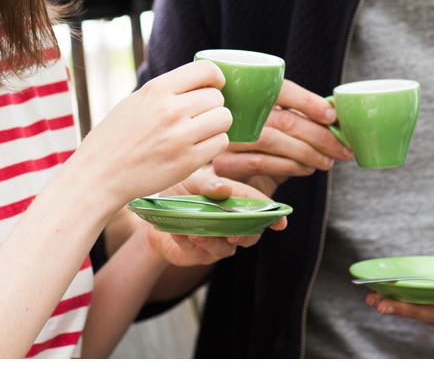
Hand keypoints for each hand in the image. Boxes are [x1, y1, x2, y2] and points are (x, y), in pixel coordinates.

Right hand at [73, 61, 233, 203]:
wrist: (100, 174)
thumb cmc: (114, 138)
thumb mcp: (134, 102)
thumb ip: (165, 92)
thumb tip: (200, 84)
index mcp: (156, 89)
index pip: (207, 70)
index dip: (215, 79)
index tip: (212, 87)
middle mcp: (171, 110)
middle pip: (218, 97)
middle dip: (212, 106)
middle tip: (197, 117)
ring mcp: (181, 136)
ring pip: (224, 119)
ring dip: (216, 126)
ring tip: (199, 133)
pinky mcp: (188, 161)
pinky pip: (221, 143)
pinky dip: (213, 145)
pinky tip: (197, 148)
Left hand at [138, 168, 286, 266]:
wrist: (153, 212)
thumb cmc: (178, 191)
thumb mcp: (191, 179)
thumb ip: (207, 182)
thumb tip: (224, 188)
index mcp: (233, 202)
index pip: (258, 208)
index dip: (272, 215)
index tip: (281, 222)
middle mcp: (229, 224)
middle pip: (249, 235)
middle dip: (245, 235)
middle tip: (233, 233)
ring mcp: (215, 241)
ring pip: (225, 249)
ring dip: (213, 242)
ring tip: (197, 233)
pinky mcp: (198, 254)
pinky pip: (198, 253)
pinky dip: (189, 243)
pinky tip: (180, 233)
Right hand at [209, 80, 350, 195]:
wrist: (237, 185)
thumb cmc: (267, 153)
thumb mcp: (284, 133)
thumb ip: (303, 121)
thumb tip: (337, 118)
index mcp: (253, 99)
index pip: (280, 90)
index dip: (308, 101)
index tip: (332, 116)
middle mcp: (237, 115)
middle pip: (283, 119)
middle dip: (319, 135)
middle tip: (342, 148)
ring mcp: (229, 139)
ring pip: (273, 141)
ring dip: (307, 152)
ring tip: (327, 161)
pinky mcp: (227, 164)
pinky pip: (262, 162)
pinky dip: (290, 166)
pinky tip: (307, 169)